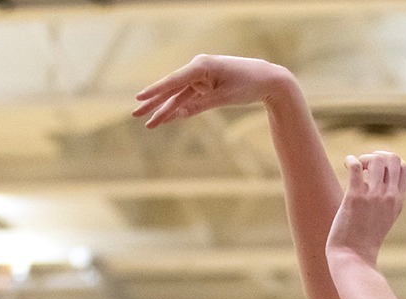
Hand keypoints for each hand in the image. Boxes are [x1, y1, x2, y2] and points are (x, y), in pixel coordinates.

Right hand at [134, 55, 290, 127]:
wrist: (269, 80)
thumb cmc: (249, 85)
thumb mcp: (225, 97)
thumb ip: (200, 105)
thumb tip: (178, 114)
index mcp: (201, 66)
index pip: (173, 81)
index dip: (155, 91)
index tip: (139, 99)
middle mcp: (198, 69)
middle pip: (172, 89)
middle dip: (154, 103)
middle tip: (136, 114)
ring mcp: (202, 78)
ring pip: (179, 96)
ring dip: (166, 110)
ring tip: (150, 124)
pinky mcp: (208, 85)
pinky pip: (190, 99)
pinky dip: (180, 109)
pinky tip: (168, 119)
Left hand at [326, 152, 405, 265]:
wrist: (354, 257)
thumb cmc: (365, 240)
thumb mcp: (385, 218)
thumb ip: (386, 200)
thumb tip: (373, 182)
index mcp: (398, 201)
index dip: (391, 161)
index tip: (377, 169)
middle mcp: (389, 197)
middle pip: (394, 158)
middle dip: (379, 155)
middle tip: (365, 166)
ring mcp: (373, 197)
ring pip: (376, 159)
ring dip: (364, 157)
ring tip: (356, 168)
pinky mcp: (355, 198)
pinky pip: (355, 166)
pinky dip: (350, 160)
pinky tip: (345, 164)